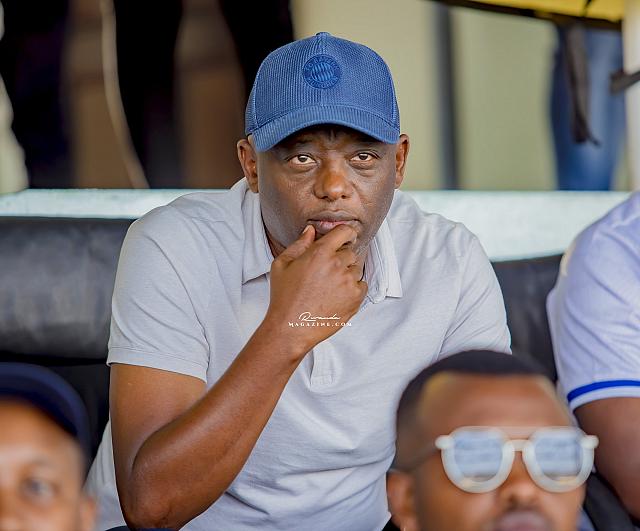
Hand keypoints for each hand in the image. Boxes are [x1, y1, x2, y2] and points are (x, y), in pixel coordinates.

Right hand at [264, 224, 367, 355]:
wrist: (291, 328)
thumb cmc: (284, 298)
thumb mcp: (282, 265)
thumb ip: (299, 244)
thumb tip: (310, 231)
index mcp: (320, 253)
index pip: (344, 232)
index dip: (345, 234)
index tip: (345, 238)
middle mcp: (337, 265)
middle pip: (350, 252)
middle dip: (341, 259)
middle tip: (327, 272)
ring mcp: (349, 282)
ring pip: (356, 269)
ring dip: (347, 274)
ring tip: (329, 287)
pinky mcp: (356, 298)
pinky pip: (361, 285)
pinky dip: (352, 289)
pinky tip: (336, 296)